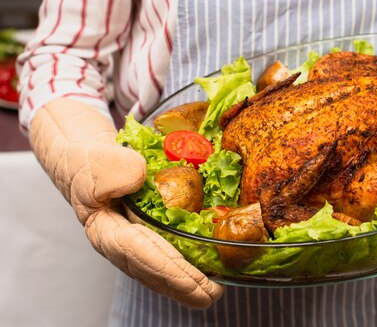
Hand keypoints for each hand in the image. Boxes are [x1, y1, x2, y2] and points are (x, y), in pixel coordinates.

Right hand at [30, 98, 222, 308]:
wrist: (83, 160)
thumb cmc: (88, 162)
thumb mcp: (97, 160)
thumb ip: (116, 169)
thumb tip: (139, 178)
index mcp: (105, 230)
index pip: (141, 254)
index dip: (169, 269)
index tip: (194, 280)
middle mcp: (118, 244)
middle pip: (153, 271)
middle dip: (183, 285)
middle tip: (213, 294)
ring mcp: (128, 244)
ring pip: (158, 271)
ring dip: (184, 283)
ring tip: (211, 292)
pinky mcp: (140, 237)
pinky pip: (161, 259)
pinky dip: (181, 270)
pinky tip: (200, 275)